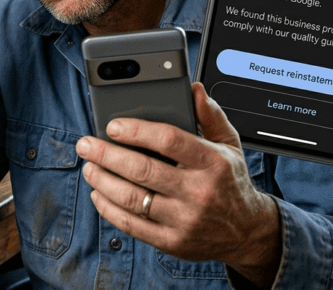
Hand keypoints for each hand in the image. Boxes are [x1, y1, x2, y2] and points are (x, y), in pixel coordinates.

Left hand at [75, 83, 281, 286]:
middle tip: (86, 144)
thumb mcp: (230, 144)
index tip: (112, 125)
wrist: (246, 232)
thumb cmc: (230, 181)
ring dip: (102, 180)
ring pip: (131, 198)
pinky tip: (98, 193)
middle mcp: (199, 192)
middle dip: (106, 154)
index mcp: (213, 162)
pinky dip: (108, 208)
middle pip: (142, 170)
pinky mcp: (172, 242)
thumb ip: (210, 115)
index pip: (169, 140)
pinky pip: (131, 225)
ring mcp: (185, 220)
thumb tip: (194, 90)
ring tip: (88, 166)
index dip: (136, 131)